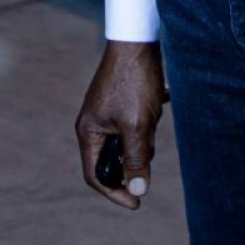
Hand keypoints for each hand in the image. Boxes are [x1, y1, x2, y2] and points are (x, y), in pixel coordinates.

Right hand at [76, 41, 167, 210]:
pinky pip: (134, 127)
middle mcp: (93, 125)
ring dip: (144, 138)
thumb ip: (136, 158)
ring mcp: (106, 114)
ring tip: (152, 116)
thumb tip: (137, 190)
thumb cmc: (133, 81)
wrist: (137, 41)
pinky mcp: (120, 104)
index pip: (95, 175)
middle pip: (112, 160)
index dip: (115, 193)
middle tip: (150, 145)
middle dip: (135, 158)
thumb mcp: (137, 125)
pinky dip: (147, 124)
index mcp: (89, 132)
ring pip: (127, 143)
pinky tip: (156, 104)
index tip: (137, 203)